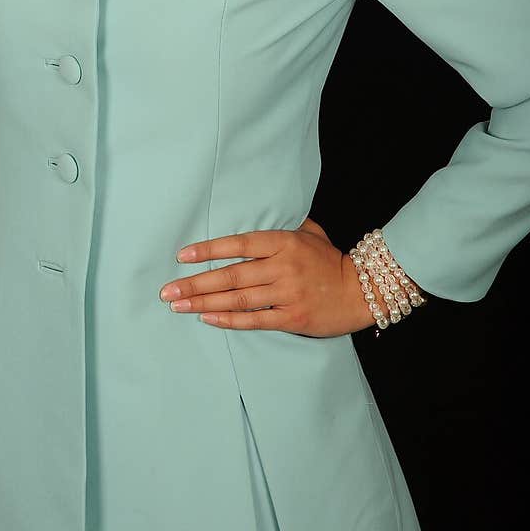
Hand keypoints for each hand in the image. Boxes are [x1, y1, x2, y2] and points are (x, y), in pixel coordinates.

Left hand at [158, 216, 373, 336]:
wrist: (363, 291)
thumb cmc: (330, 260)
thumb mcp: (309, 232)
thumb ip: (281, 224)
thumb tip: (257, 210)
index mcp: (283, 242)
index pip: (238, 244)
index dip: (208, 249)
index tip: (181, 255)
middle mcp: (282, 267)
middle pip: (230, 275)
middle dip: (195, 283)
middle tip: (167, 289)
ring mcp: (287, 294)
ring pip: (237, 299)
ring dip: (203, 302)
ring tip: (178, 305)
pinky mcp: (293, 317)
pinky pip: (255, 320)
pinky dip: (228, 320)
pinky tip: (207, 318)